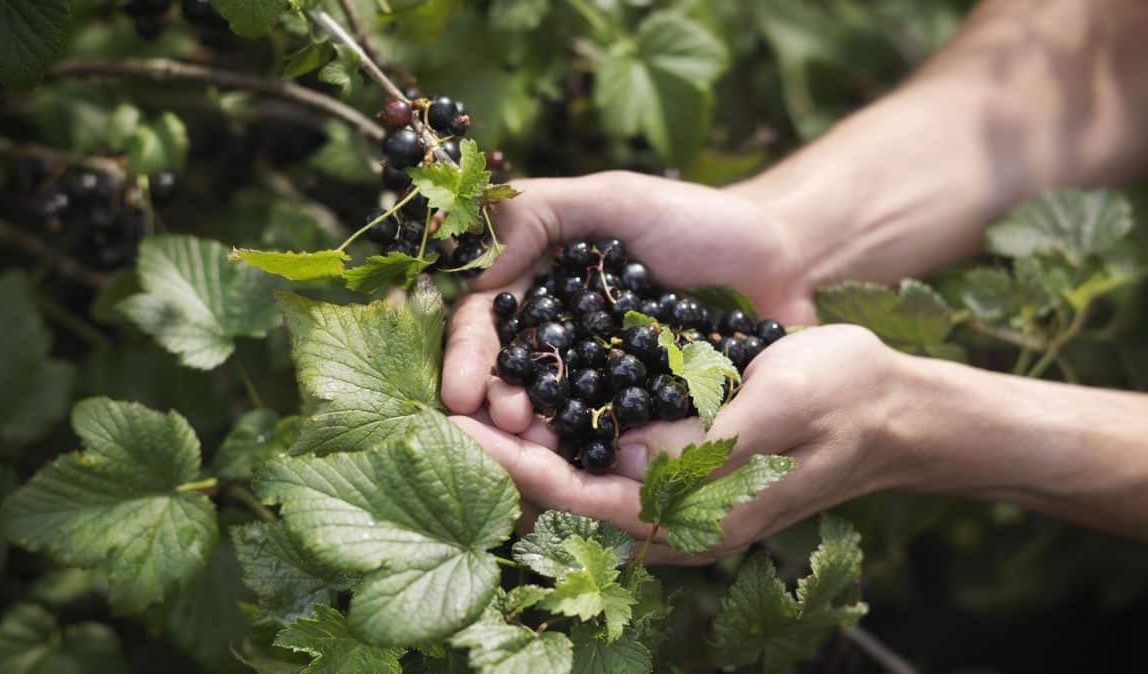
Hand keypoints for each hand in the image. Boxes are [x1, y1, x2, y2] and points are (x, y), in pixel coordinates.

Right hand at [442, 171, 813, 434]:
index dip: (470, 358)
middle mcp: (561, 341)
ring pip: (555, 416)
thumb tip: (475, 268)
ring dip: (537, 438)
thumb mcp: (615, 198)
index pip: (485, 325)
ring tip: (535, 450)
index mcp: (539, 289)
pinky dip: (594, 454)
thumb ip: (539, 212)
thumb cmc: (698, 219)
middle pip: (511, 379)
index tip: (462, 391)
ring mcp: (602, 383)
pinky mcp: (645, 416)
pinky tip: (586, 468)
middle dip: (498, 405)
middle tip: (507, 424)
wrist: (784, 259)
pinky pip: (612, 439)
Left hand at [451, 325, 906, 563]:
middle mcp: (670, 515)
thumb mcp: (772, 413)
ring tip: (469, 392)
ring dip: (525, 434)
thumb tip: (615, 461)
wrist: (888, 403)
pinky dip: (563, 420)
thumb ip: (696, 446)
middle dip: (503, 454)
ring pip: (577, 469)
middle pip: (564, 493)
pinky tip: (530, 382)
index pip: (578, 501)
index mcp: (690, 519)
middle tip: (442, 407)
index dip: (513, 467)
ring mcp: (671, 487)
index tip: (458, 431)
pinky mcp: (675, 456)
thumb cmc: (840, 402)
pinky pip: (603, 446)